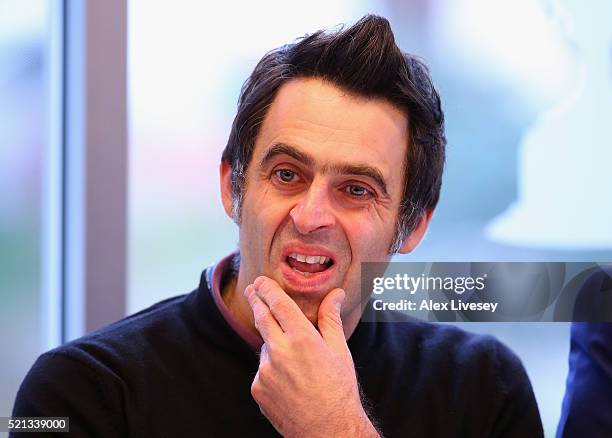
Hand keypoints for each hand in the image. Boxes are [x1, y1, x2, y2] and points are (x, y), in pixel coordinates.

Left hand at [244, 276, 379, 437]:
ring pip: (265, 348)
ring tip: (297, 364)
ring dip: (274, 346)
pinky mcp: (257, 389)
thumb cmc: (339, 390)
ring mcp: (265, 372)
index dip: (267, 289)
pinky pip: (262, 371)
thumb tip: (336, 293)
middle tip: (251, 290)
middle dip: (255, 301)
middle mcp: (279, 352)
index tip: (260, 281)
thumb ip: (331, 318)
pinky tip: (290, 382)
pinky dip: (272, 370)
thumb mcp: (339, 351)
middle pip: (262, 318)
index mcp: (302, 338)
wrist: (328, 430)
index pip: (278, 304)